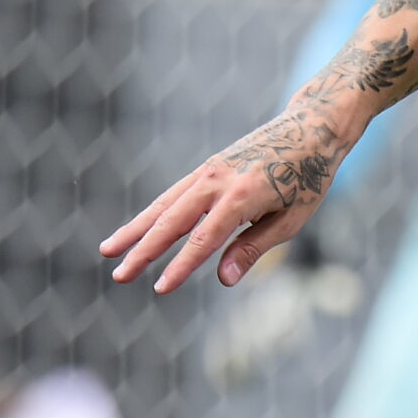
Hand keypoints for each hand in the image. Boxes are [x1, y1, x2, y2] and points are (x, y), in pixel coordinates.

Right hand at [100, 105, 350, 293]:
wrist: (310, 129)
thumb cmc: (307, 178)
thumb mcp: (291, 219)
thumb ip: (254, 248)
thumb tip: (224, 280)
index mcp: (242, 196)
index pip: (204, 239)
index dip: (181, 266)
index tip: (160, 288)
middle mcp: (218, 180)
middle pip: (172, 221)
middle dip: (143, 251)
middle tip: (119, 276)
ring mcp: (209, 171)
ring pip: (164, 204)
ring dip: (135, 229)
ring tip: (108, 250)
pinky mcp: (207, 168)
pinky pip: (174, 194)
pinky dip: (152, 212)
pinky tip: (136, 230)